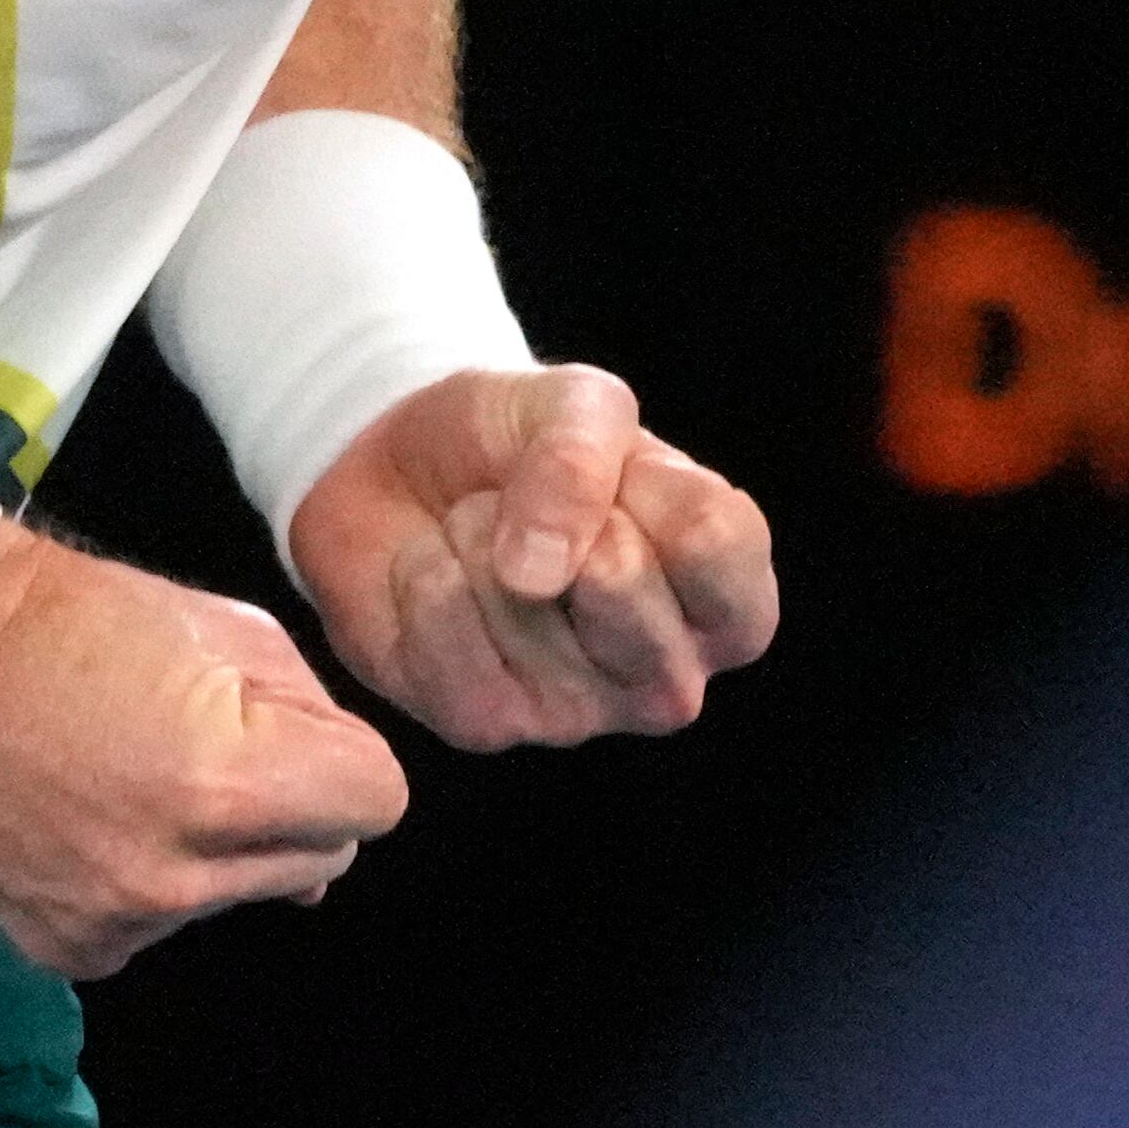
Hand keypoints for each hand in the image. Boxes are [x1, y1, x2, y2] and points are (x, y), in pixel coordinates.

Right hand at [0, 519, 407, 979]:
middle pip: (319, 859)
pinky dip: (148, 876)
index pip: (375, 803)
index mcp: (228, 781)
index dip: (344, 758)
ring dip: (218, 846)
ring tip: (137, 770)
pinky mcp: (71, 951)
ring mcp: (121, 922)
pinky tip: (93, 814)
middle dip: (290, 804)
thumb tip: (345, 798)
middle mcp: (178, 874)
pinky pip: (160, 921)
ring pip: (240, 893)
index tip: (298, 736)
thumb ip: (308, 711)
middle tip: (214, 742)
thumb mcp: (226, 625)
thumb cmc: (65, 617)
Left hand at [287, 364, 778, 751]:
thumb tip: (537, 573)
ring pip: (518, 597)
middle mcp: (669, 681)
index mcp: (728, 606)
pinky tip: (441, 574)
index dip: (646, 479)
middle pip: (618, 579)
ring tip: (489, 539)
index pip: (716, 542)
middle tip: (543, 510)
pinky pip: (444, 626)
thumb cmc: (522, 446)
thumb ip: (582, 456)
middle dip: (556, 508)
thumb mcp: (578, 402)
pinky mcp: (486, 725)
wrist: (399, 475)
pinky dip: (426, 570)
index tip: (621, 474)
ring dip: (479, 533)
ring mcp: (580, 715)